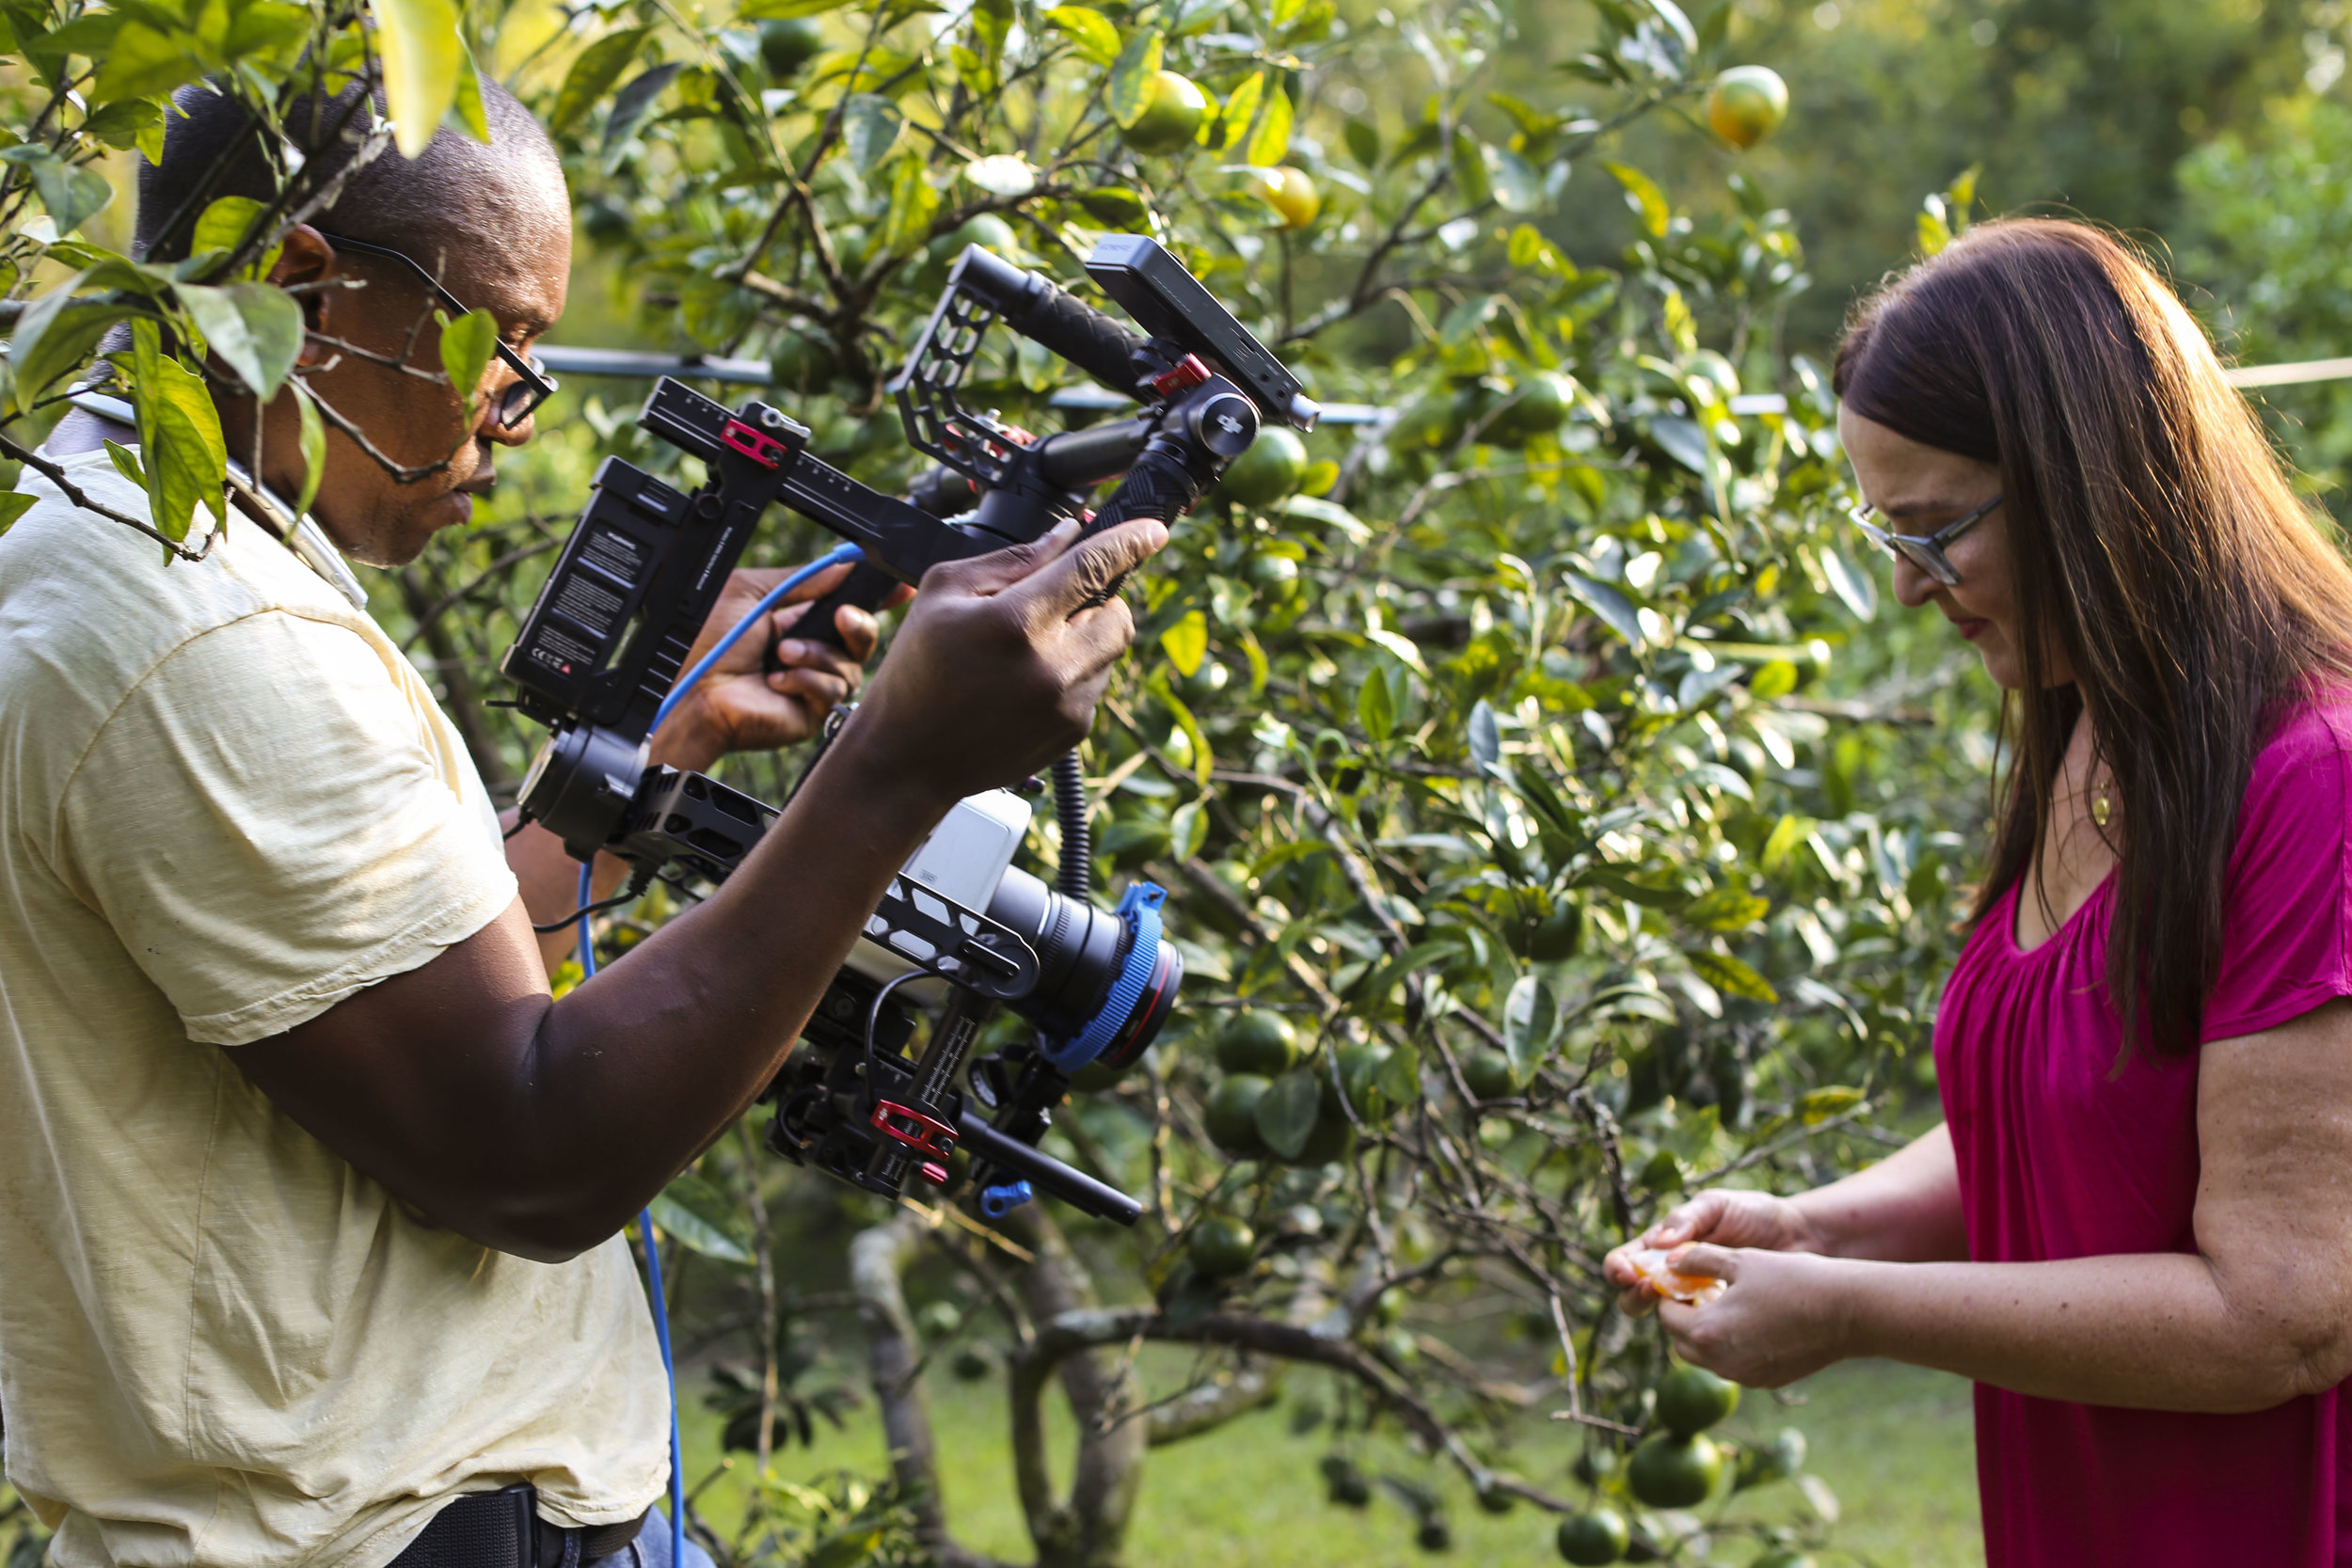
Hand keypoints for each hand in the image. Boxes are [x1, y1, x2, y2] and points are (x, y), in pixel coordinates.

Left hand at [650, 562, 911, 771]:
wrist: (693, 692)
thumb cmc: (706, 644)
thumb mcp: (751, 591)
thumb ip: (801, 579)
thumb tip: (843, 565)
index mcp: (795, 622)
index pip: (844, 607)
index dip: (874, 598)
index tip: (898, 588)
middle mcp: (808, 653)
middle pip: (860, 636)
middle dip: (859, 623)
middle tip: (842, 618)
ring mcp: (811, 685)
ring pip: (851, 665)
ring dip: (816, 653)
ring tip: (781, 654)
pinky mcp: (812, 714)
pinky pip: (833, 691)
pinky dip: (807, 679)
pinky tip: (778, 682)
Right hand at [839, 517, 1167, 804]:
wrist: (907, 759)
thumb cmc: (916, 671)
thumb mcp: (945, 594)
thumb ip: (1012, 561)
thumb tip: (1066, 536)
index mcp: (1016, 623)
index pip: (1093, 568)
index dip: (1130, 542)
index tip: (1152, 530)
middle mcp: (1052, 667)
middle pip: (1118, 615)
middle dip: (1099, 600)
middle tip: (1055, 604)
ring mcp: (1067, 705)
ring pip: (1110, 652)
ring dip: (1084, 638)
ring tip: (1025, 651)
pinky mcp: (1072, 733)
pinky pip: (1094, 685)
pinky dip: (1073, 673)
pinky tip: (1024, 683)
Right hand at [1604, 1188, 1814, 1316]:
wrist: (1799, 1236)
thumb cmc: (1754, 1214)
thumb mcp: (1717, 1206)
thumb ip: (1687, 1218)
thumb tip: (1657, 1243)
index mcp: (1662, 1245)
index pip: (1626, 1261)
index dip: (1618, 1269)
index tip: (1629, 1273)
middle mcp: (1673, 1275)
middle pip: (1635, 1295)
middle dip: (1634, 1295)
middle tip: (1652, 1288)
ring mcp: (1696, 1300)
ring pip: (1664, 1318)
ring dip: (1663, 1314)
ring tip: (1681, 1301)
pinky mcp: (1721, 1319)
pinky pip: (1700, 1330)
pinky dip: (1699, 1326)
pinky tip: (1714, 1314)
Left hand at [1654, 1245, 1858, 1387]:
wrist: (1846, 1312)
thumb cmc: (1792, 1280)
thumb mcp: (1739, 1259)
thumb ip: (1697, 1261)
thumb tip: (1671, 1261)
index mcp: (1706, 1331)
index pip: (1666, 1316)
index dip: (1671, 1295)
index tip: (1683, 1280)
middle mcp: (1720, 1363)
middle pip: (1681, 1342)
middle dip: (1684, 1318)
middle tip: (1701, 1293)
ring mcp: (1744, 1376)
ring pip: (1706, 1358)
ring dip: (1707, 1335)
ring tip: (1727, 1306)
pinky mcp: (1766, 1382)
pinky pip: (1734, 1366)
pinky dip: (1732, 1348)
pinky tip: (1752, 1323)